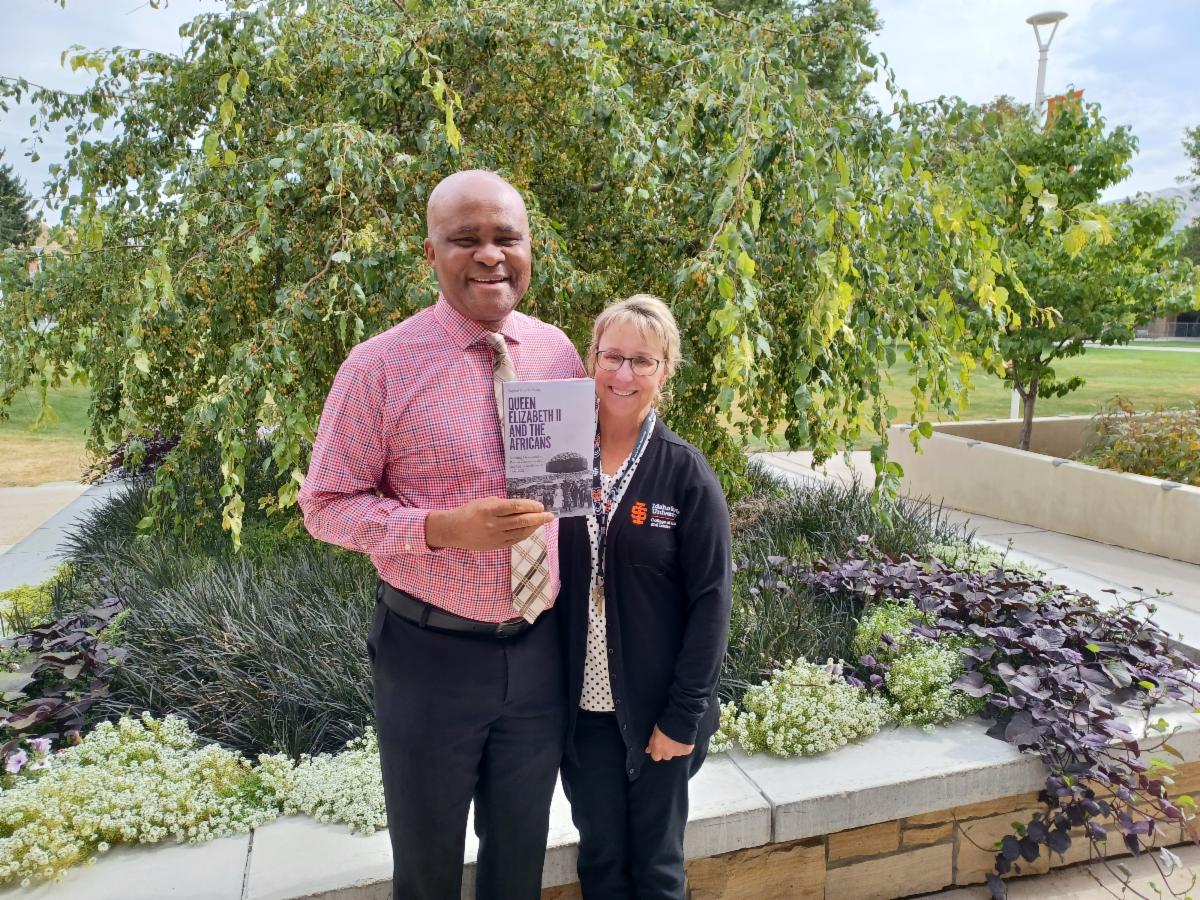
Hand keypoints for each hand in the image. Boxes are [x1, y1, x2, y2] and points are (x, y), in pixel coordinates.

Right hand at [424, 497, 552, 550]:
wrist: (454, 530)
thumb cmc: (469, 511)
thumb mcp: (483, 501)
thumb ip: (501, 503)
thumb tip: (520, 506)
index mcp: (490, 510)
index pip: (515, 507)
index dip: (530, 506)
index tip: (540, 505)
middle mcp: (494, 524)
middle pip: (521, 521)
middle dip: (538, 518)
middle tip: (550, 515)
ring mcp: (496, 536)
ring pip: (520, 532)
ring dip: (534, 527)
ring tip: (543, 522)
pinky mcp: (496, 545)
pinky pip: (515, 540)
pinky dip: (525, 534)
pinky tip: (531, 529)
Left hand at [645, 725, 692, 761]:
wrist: (680, 719)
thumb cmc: (666, 723)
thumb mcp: (655, 731)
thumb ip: (651, 743)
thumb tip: (648, 751)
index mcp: (658, 748)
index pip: (655, 757)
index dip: (657, 752)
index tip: (659, 746)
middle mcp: (667, 753)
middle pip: (666, 756)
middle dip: (667, 751)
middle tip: (669, 741)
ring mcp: (678, 753)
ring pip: (676, 754)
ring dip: (676, 748)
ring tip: (677, 738)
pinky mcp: (686, 751)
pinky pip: (684, 751)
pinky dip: (684, 746)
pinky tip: (684, 738)